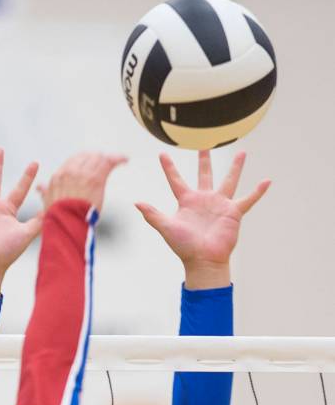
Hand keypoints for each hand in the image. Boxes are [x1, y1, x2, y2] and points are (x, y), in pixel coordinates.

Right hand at [38, 152, 127, 214]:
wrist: (66, 225)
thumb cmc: (58, 218)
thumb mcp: (49, 203)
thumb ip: (46, 192)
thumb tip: (39, 187)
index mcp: (58, 176)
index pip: (73, 161)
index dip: (84, 162)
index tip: (90, 165)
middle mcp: (70, 171)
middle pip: (86, 156)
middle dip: (96, 158)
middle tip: (105, 161)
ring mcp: (82, 173)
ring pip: (98, 158)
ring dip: (107, 159)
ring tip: (116, 160)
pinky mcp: (95, 178)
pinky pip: (109, 162)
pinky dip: (118, 159)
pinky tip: (125, 160)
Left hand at [135, 150, 270, 288]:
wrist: (203, 260)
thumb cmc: (184, 247)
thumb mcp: (167, 227)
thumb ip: (153, 215)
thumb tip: (136, 203)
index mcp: (187, 201)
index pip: (176, 180)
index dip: (169, 168)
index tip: (162, 154)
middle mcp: (204, 200)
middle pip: (205, 174)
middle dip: (204, 160)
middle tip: (204, 144)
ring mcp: (220, 205)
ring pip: (229, 180)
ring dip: (236, 167)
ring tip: (242, 152)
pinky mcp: (233, 213)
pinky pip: (248, 200)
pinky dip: (258, 191)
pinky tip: (267, 181)